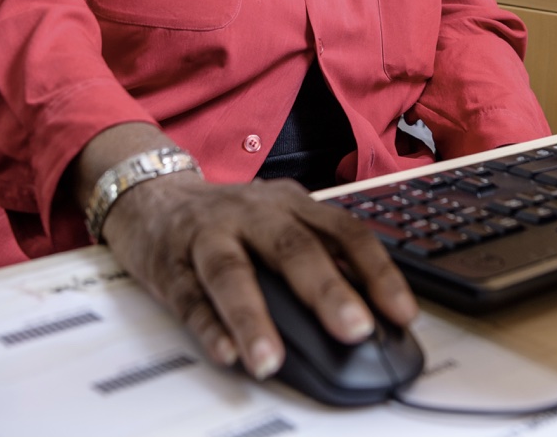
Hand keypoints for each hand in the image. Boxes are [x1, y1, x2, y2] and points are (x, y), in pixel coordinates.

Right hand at [75, 125, 416, 378]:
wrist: (153, 195)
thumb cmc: (233, 219)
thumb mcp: (284, 222)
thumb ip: (323, 254)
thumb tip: (373, 304)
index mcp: (294, 205)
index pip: (347, 232)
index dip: (379, 272)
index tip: (403, 312)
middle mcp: (255, 213)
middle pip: (294, 249)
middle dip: (328, 292)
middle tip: (355, 330)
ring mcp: (209, 235)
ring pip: (232, 273)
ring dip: (255, 319)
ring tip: (271, 361)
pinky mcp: (169, 263)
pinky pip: (188, 297)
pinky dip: (208, 327)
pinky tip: (226, 353)